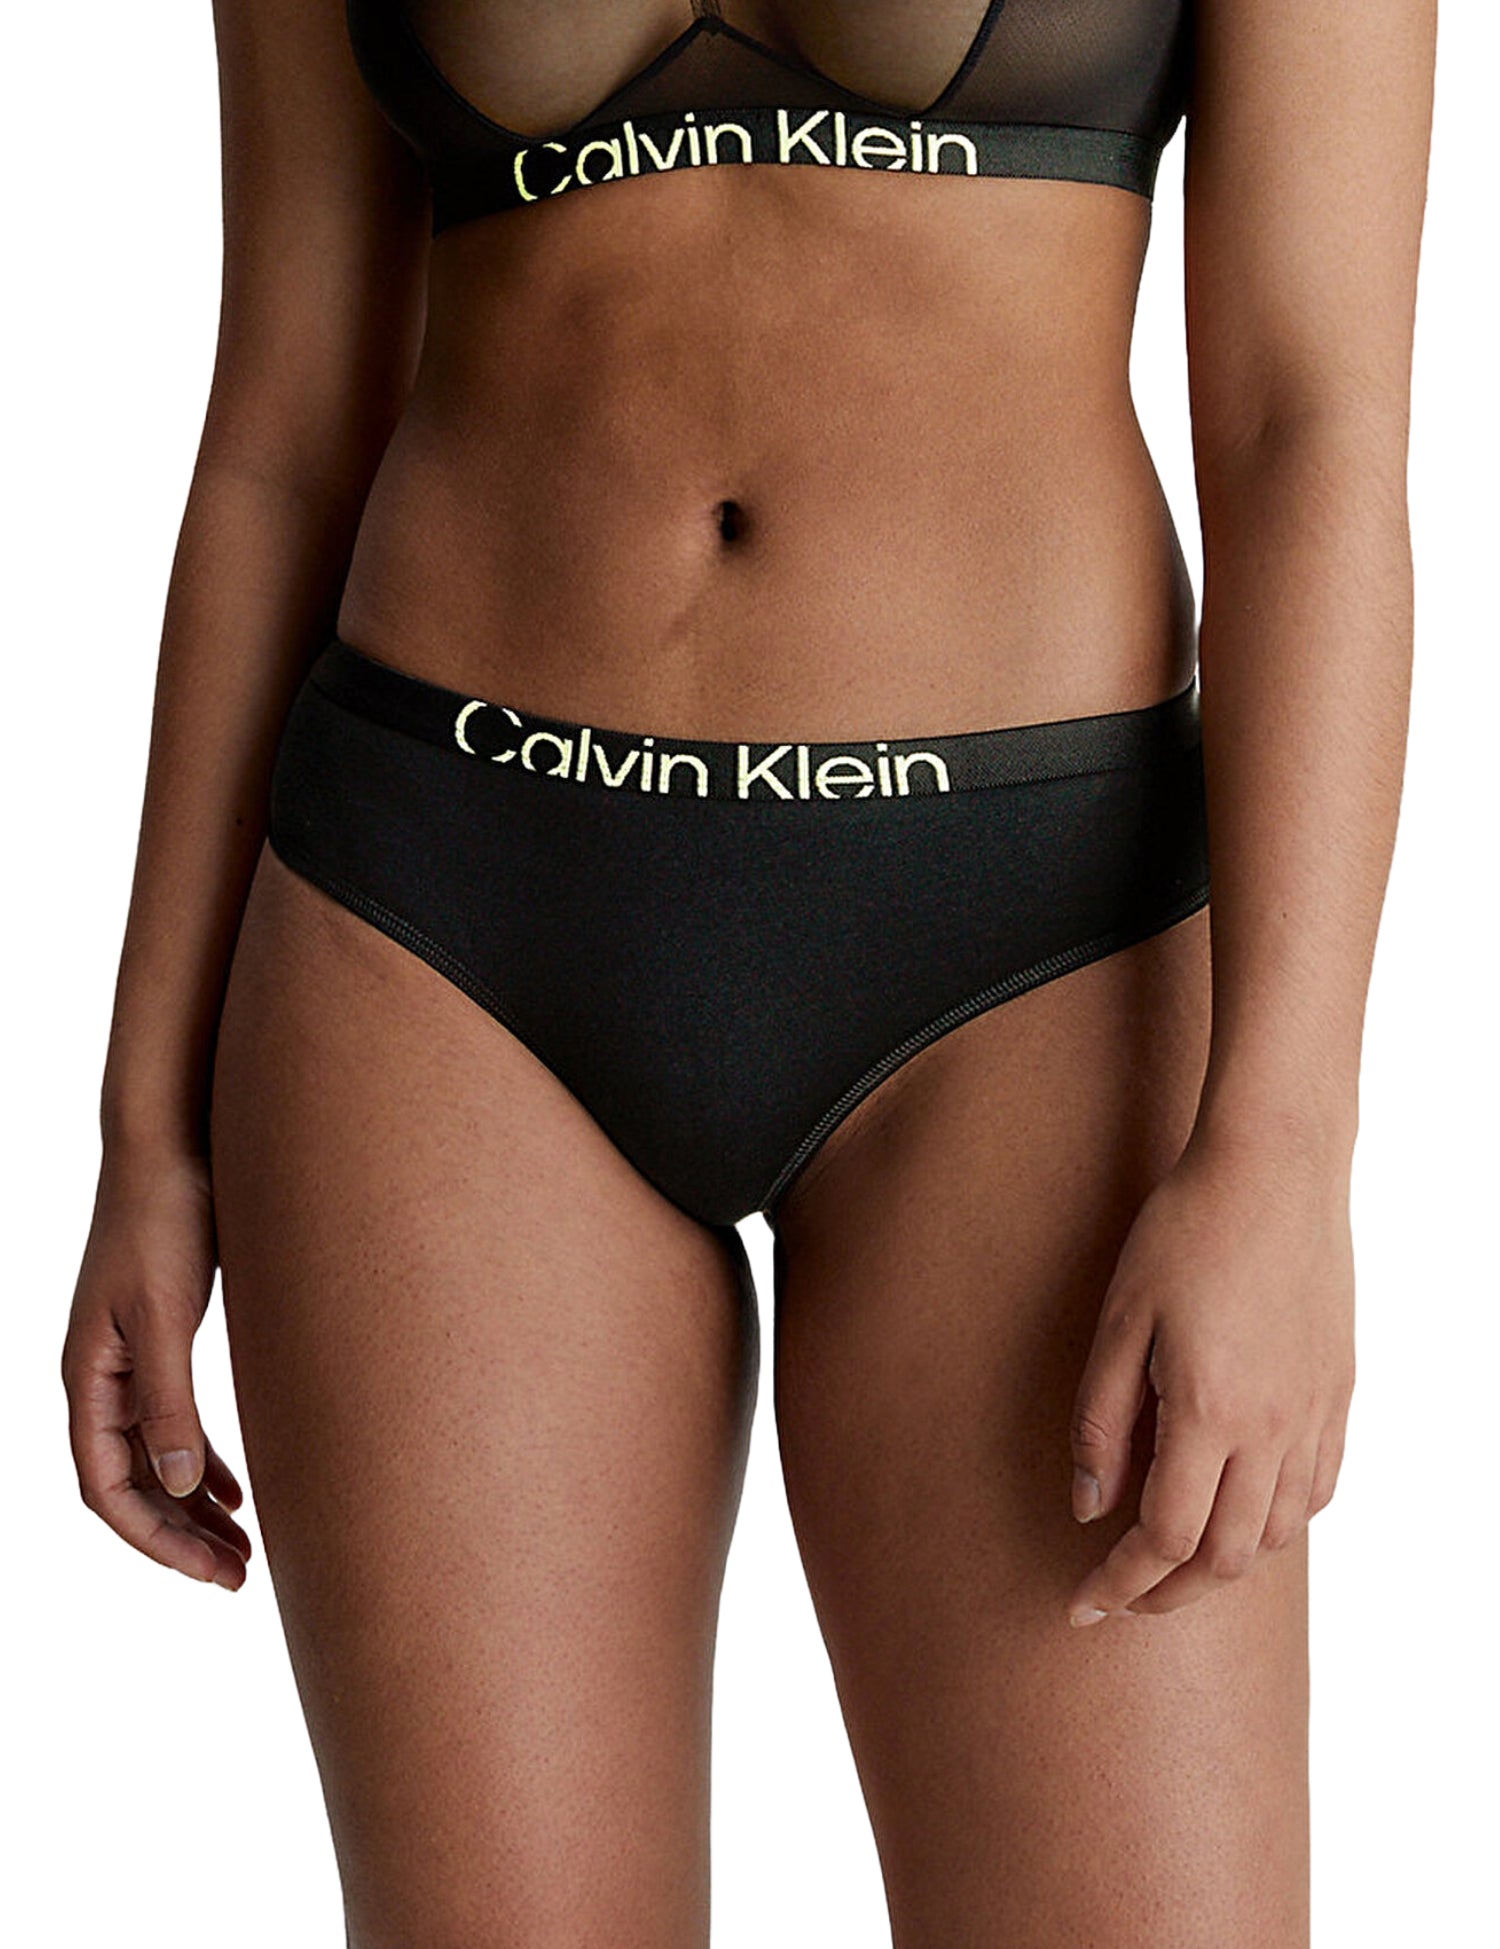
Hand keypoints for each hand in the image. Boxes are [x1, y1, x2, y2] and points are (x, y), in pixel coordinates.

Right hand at [61, 1143, 251, 1588]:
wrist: (172, 1147)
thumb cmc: (162, 1221)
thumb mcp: (165, 1316)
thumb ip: (170, 1400)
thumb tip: (182, 1484)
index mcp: (88, 1377)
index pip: (106, 1488)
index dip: (153, 1538)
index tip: (207, 1572)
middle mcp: (102, 1377)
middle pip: (133, 1483)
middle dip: (180, 1536)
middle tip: (239, 1576)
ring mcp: (131, 1358)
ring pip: (157, 1457)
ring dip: (195, 1505)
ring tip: (245, 1548)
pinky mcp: (163, 1337)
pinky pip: (175, 1421)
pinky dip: (204, 1460)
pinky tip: (237, 1489)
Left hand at [1064, 1119, 1354, 1623]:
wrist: (1274, 1168)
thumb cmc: (1184, 1231)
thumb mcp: (1118, 1321)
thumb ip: (1101, 1422)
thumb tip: (1089, 1507)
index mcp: (1209, 1412)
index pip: (1165, 1538)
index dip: (1121, 1582)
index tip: (1082, 1604)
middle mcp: (1274, 1428)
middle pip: (1226, 1557)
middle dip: (1169, 1593)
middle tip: (1123, 1596)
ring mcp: (1315, 1413)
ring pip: (1278, 1534)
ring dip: (1224, 1564)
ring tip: (1175, 1561)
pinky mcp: (1339, 1392)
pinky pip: (1318, 1489)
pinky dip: (1277, 1522)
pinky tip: (1242, 1511)